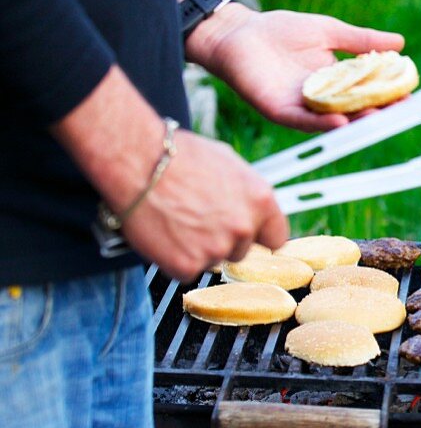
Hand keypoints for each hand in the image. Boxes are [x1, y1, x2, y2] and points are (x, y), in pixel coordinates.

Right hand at [121, 129, 288, 280]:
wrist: (136, 161)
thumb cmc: (177, 156)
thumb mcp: (228, 163)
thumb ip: (247, 192)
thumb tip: (252, 205)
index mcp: (260, 200)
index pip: (277, 237)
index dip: (258, 236)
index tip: (246, 235)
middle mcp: (243, 227)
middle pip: (242, 251)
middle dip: (223, 240)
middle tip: (197, 220)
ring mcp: (216, 249)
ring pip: (213, 260)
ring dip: (198, 248)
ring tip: (177, 220)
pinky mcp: (188, 265)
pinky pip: (186, 270)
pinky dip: (174, 259)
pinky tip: (165, 234)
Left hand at [188, 5, 404, 131]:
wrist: (237, 32)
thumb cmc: (280, 30)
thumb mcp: (329, 32)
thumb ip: (361, 40)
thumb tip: (400, 43)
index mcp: (335, 81)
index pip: (367, 92)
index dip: (388, 95)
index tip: (409, 93)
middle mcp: (322, 99)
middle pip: (354, 111)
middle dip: (378, 112)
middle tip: (400, 111)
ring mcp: (302, 107)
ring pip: (333, 121)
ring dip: (355, 122)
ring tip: (377, 119)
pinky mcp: (280, 111)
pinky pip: (304, 121)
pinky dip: (322, 124)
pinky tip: (340, 122)